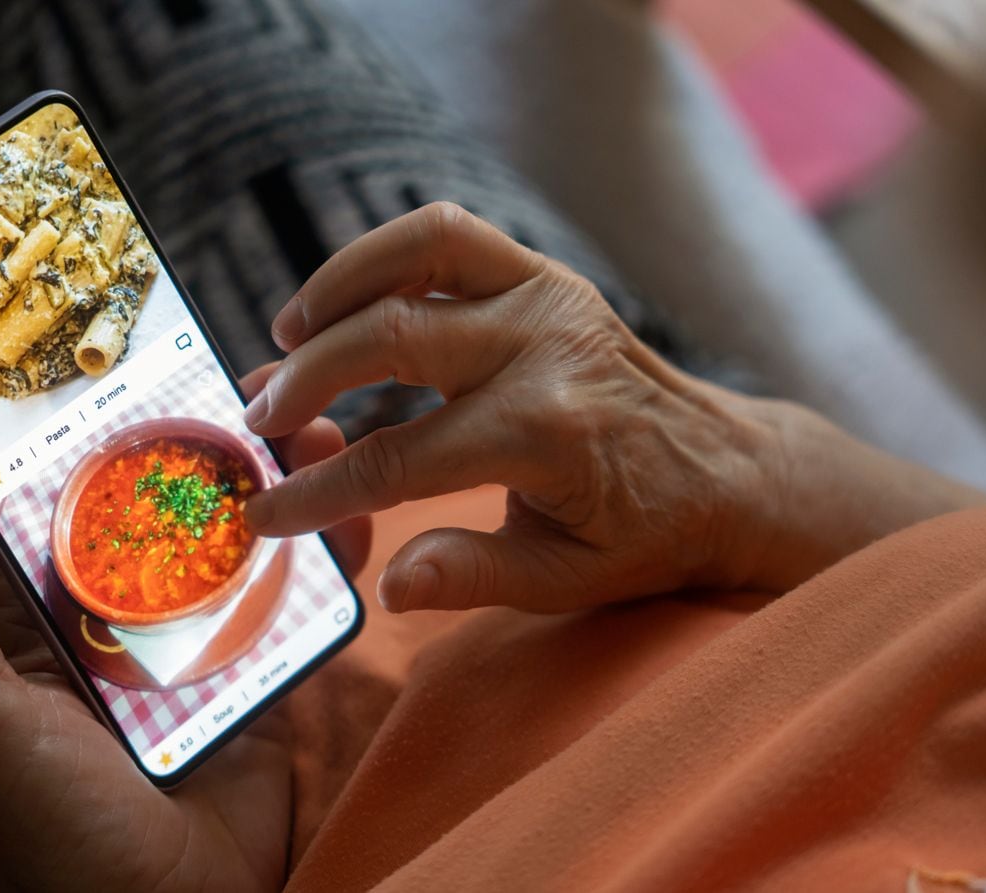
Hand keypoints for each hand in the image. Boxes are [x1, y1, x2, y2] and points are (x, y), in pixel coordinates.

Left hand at [0, 379, 367, 892]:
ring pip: (234, 541)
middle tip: (242, 385)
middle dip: (202, 444)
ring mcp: (195, 642)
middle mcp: (120, 616)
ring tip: (307, 428)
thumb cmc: (56, 827)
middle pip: (162, 508)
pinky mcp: (259, 672)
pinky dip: (324, 555)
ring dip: (272, 483)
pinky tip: (346, 511)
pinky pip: (292, 601)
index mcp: (44, 615)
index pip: (63, 502)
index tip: (129, 368)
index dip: (92, 436)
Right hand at [243, 203, 985, 611]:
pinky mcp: (547, 276)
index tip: (264, 513)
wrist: (723, 471)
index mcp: (545, 436)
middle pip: (389, 340)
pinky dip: (383, 255)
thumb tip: (388, 583)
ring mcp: (548, 298)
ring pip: (416, 254)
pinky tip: (345, 301)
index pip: (398, 462)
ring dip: (336, 290)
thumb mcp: (566, 580)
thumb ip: (474, 576)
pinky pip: (449, 236)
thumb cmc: (643, 534)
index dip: (318, 493)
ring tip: (287, 340)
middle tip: (262, 423)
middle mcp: (544, 350)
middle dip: (307, 383)